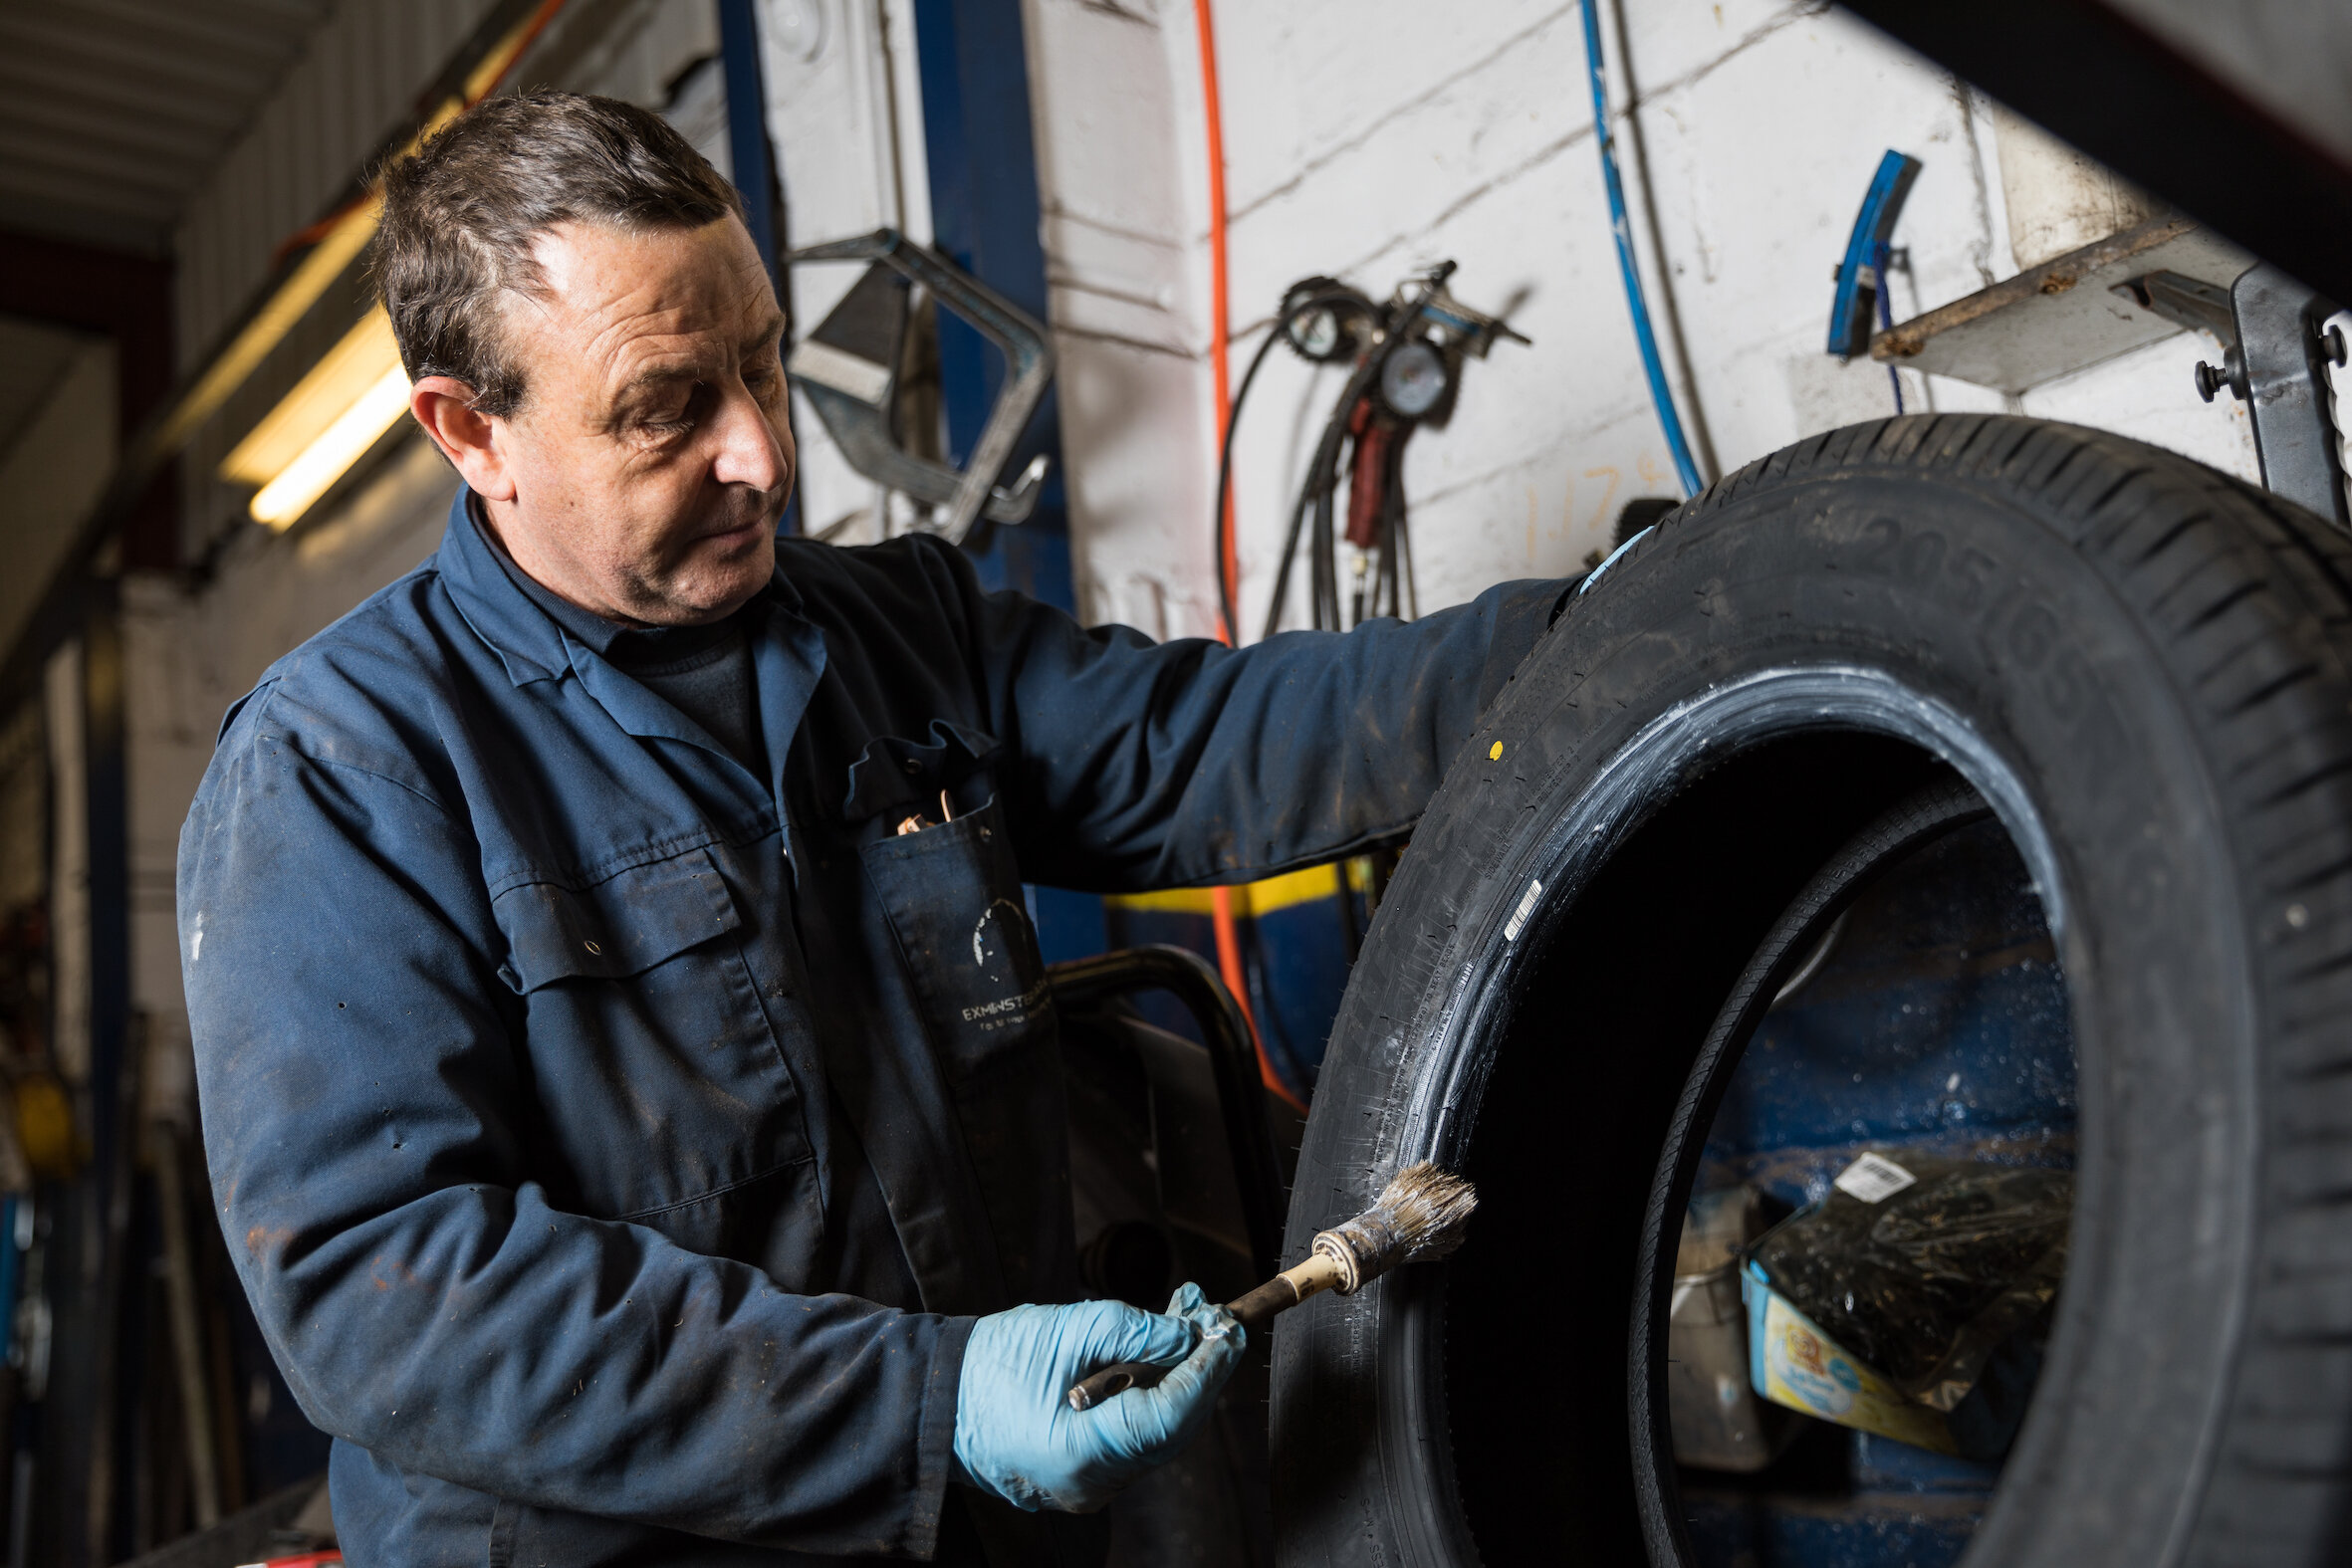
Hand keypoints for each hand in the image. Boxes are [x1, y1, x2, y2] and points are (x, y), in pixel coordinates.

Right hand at [952, 1283, 1243, 1511]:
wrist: (937, 1397)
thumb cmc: (992, 1362)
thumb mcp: (1067, 1329)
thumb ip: (1136, 1331)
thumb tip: (1189, 1336)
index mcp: (1083, 1453)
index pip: (1169, 1415)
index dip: (1205, 1371)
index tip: (1228, 1330)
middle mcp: (1091, 1484)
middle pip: (1171, 1430)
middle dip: (1199, 1373)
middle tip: (1215, 1320)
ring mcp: (1086, 1487)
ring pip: (1158, 1436)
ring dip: (1179, 1382)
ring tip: (1187, 1325)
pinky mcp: (1083, 1475)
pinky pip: (1134, 1439)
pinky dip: (1152, 1398)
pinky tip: (1157, 1358)